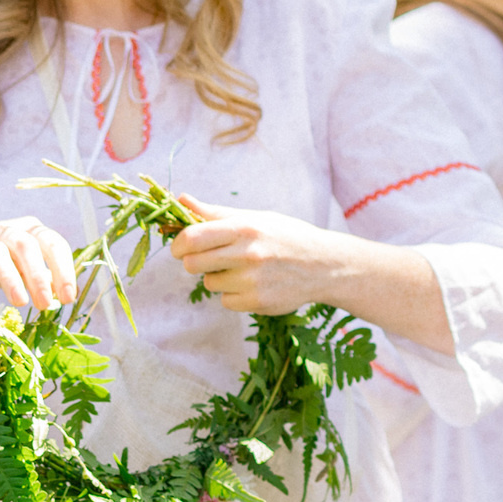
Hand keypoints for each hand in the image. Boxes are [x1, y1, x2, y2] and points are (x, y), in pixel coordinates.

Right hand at [0, 217, 78, 311]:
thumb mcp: (22, 268)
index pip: (54, 243)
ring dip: (11, 279)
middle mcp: (7, 230)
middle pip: (28, 246)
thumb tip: (66, 295)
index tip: (69, 298)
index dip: (64, 269)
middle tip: (46, 304)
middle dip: (39, 276)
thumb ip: (43, 277)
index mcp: (30, 230)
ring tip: (20, 303)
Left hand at [168, 198, 346, 315]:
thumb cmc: (286, 236)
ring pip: (209, 283)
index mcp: (244, 228)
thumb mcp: (255, 218)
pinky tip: (254, 284)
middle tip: (212, 258)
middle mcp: (248, 254)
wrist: (325, 265)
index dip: (178, 244)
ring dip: (219, 278)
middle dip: (195, 261)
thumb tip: (180, 199)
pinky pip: (226, 301)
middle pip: (192, 264)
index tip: (180, 247)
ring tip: (244, 270)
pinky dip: (234, 294)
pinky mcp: (258, 302)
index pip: (191, 238)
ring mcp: (253, 281)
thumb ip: (216, 213)